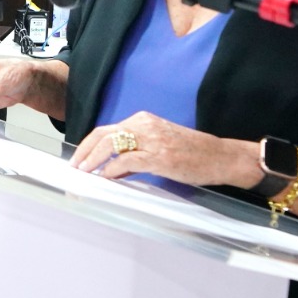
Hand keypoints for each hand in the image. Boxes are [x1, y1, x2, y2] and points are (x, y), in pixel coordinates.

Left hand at [69, 111, 258, 187]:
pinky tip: (107, 178)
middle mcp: (145, 125)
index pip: (105, 129)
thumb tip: (113, 169)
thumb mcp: (160, 147)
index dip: (87, 145)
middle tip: (75, 168)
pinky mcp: (160, 156)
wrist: (223, 157)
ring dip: (93, 160)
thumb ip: (136, 154)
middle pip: (102, 135)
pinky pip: (128, 160)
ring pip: (111, 145)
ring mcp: (152, 139)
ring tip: (86, 173)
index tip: (78, 159)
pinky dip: (112, 169)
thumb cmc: (193, 154)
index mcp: (143, 120)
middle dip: (84, 153)